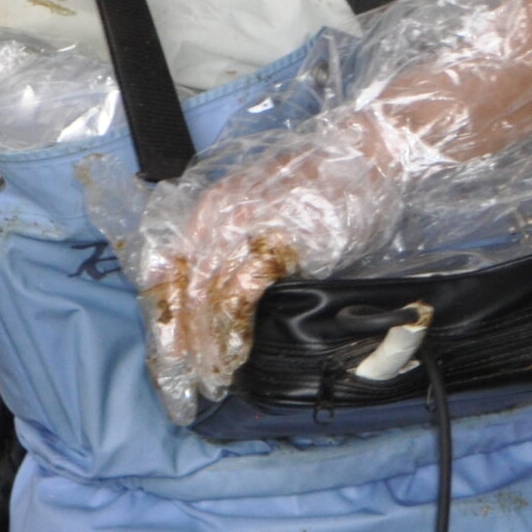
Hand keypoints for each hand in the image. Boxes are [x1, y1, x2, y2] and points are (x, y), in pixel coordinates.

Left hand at [132, 118, 404, 409]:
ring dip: (206, 345)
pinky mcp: (272, 243)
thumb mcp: (267, 210)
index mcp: (207, 209)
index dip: (166, 316)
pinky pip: (240, 297)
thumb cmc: (324, 184)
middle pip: (181, 290)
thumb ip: (245, 248)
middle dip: (180, 342)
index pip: (169, 271)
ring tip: (210, 380)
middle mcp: (213, 217)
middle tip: (183, 382)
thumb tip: (233, 301)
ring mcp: (239, 228)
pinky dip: (233, 332)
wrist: (364, 150)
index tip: (168, 355)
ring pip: (205, 298)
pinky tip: (234, 357)